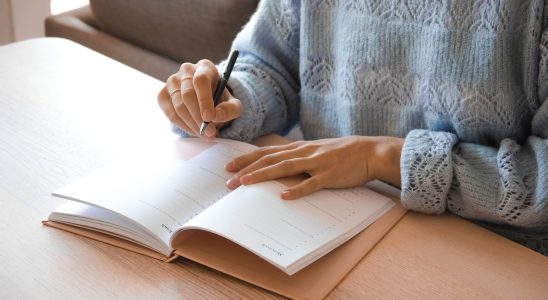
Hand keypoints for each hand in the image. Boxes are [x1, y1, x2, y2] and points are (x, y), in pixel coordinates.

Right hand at [157, 60, 241, 137]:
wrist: (208, 101)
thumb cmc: (220, 100)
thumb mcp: (233, 104)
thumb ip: (230, 109)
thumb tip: (216, 116)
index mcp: (205, 67)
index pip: (200, 80)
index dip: (204, 100)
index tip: (209, 118)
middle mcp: (186, 71)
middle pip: (188, 94)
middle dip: (199, 117)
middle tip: (209, 132)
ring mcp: (172, 82)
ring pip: (178, 106)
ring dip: (192, 124)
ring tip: (204, 135)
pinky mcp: (163, 95)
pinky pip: (170, 113)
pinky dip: (182, 126)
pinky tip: (193, 131)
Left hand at [225, 136, 403, 198]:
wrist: (369, 152)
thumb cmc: (342, 153)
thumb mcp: (316, 151)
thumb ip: (298, 158)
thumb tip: (279, 167)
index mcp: (299, 148)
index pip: (267, 152)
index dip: (247, 159)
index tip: (229, 166)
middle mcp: (304, 153)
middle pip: (269, 160)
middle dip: (247, 170)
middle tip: (228, 180)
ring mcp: (316, 163)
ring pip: (284, 168)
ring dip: (262, 175)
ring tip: (245, 183)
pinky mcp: (329, 176)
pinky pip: (311, 184)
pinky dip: (297, 190)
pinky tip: (284, 196)